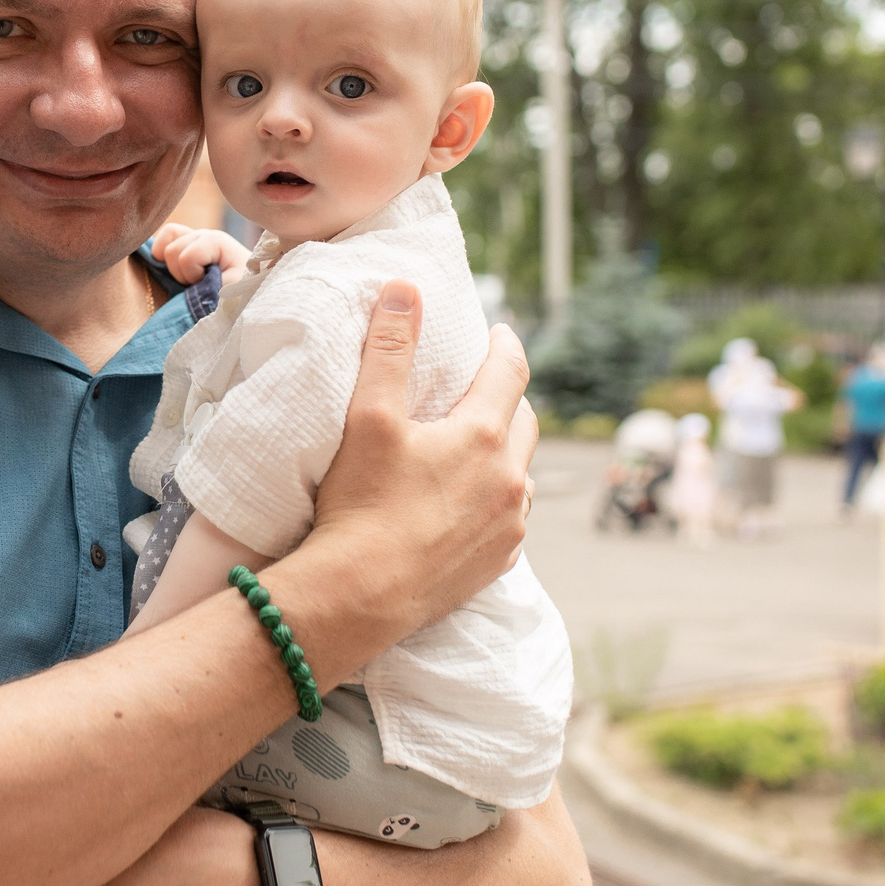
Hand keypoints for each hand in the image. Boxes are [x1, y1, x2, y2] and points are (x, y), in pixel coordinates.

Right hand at [150, 222, 249, 286]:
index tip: (209, 284)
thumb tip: (184, 291)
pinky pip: (161, 241)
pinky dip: (162, 259)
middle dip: (181, 273)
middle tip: (200, 283)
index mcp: (215, 241)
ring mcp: (191, 237)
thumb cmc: (245, 287)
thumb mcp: (231, 290)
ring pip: (162, 247)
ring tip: (192, 279)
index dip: (192, 276)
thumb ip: (208, 288)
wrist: (253, 285)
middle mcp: (202, 234)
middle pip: (171, 251)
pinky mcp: (184, 243)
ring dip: (174, 269)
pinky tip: (178, 271)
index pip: (185, 258)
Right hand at [307, 283, 536, 640]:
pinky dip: (497, 501)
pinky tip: (471, 505)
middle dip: (508, 398)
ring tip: (477, 448)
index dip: (505, 345)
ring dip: (505, 454)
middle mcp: (509, 479)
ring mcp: (508, 526)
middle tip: (484, 387)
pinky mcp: (496, 563)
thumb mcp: (368, 417)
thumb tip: (405, 289)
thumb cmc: (360, 505)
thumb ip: (389, 349)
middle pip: (525, 422)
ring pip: (521, 474)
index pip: (511, 371)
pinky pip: (511, 520)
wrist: (360, 596)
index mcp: (484, 436)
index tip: (498, 332)